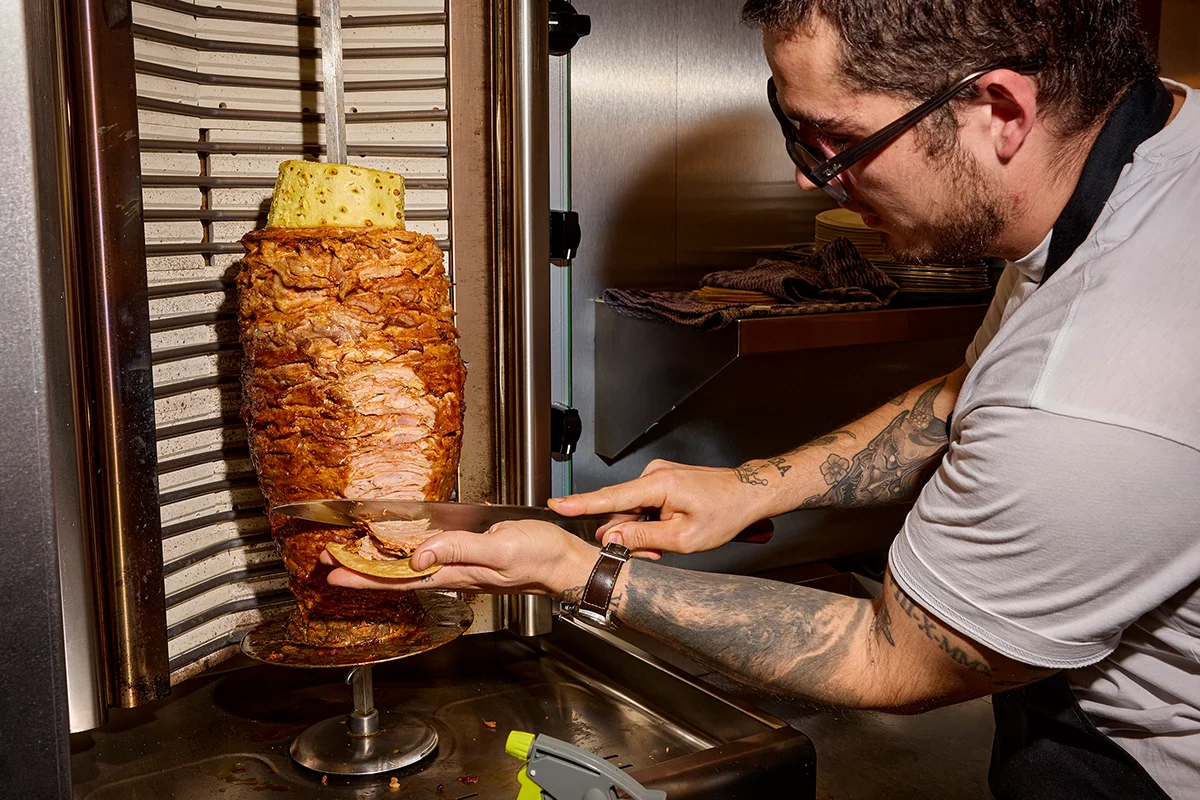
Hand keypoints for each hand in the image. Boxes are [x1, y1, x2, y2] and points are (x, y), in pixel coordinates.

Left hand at [320, 519, 595, 596]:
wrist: (564, 562)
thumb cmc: (539, 556)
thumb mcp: (499, 548)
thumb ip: (459, 548)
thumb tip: (419, 553)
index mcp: (455, 572)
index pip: (399, 577)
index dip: (364, 574)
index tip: (334, 570)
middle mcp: (453, 573)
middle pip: (396, 576)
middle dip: (360, 571)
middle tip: (327, 563)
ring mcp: (460, 567)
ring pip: (408, 569)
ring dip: (377, 565)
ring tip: (351, 558)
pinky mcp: (469, 558)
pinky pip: (428, 560)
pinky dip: (404, 557)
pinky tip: (397, 554)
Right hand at [548, 459, 769, 553]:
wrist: (748, 494)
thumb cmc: (725, 512)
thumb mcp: (684, 538)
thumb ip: (644, 539)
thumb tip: (613, 538)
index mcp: (657, 484)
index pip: (610, 497)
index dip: (580, 504)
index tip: (557, 504)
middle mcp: (653, 475)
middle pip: (622, 510)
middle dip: (630, 535)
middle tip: (653, 554)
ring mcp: (657, 476)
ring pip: (633, 511)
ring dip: (643, 531)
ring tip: (667, 543)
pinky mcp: (662, 481)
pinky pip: (644, 505)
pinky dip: (651, 523)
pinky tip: (667, 532)